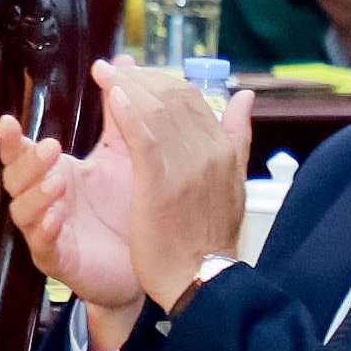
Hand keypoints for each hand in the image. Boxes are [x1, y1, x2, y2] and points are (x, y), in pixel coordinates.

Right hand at [0, 68, 141, 346]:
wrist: (152, 259)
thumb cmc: (129, 204)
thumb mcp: (125, 151)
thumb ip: (118, 110)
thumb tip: (117, 62)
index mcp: (53, 172)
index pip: (22, 152)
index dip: (11, 139)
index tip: (8, 119)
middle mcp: (43, 200)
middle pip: (14, 179)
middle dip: (28, 162)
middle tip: (52, 147)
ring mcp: (47, 231)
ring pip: (22, 212)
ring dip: (37, 195)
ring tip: (58, 182)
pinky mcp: (59, 260)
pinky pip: (43, 246)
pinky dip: (46, 230)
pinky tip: (58, 218)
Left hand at [96, 58, 253, 316]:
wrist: (205, 281)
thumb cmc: (209, 237)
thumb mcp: (232, 183)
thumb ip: (236, 136)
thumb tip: (245, 96)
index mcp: (224, 149)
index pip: (191, 97)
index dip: (158, 79)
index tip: (133, 72)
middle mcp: (209, 151)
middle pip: (173, 97)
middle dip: (139, 77)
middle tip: (112, 68)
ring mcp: (187, 167)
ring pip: (158, 110)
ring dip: (127, 86)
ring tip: (105, 74)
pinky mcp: (162, 185)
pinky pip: (144, 138)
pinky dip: (128, 112)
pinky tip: (112, 96)